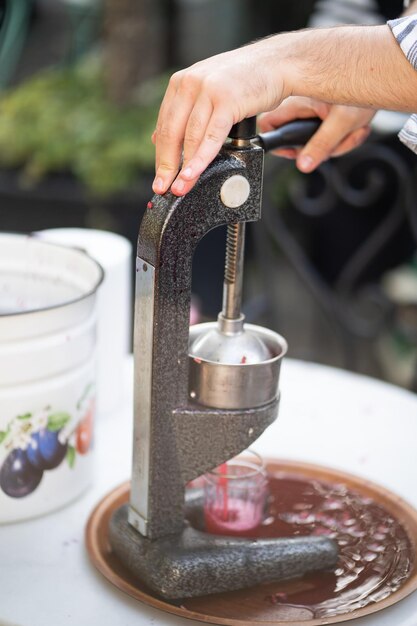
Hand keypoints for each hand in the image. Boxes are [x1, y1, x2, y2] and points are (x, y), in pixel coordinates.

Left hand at [152, 38, 291, 196]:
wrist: (277, 63)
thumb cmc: (246, 80)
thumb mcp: (208, 92)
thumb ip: (186, 113)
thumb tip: (159, 139)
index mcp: (181, 83)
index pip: (164, 125)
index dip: (161, 155)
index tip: (160, 177)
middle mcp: (190, 84)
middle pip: (171, 133)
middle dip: (166, 166)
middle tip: (163, 188)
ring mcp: (207, 91)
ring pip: (189, 138)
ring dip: (183, 168)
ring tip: (179, 188)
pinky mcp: (226, 100)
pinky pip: (211, 137)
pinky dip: (200, 159)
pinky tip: (193, 174)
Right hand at [258, 97, 375, 172]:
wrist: (386, 78)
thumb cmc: (365, 90)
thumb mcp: (342, 123)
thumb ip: (321, 146)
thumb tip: (303, 165)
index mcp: (297, 100)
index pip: (269, 124)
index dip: (276, 142)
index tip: (293, 152)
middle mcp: (302, 103)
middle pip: (296, 138)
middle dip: (318, 147)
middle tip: (335, 144)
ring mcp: (313, 108)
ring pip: (315, 139)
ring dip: (336, 143)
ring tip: (353, 131)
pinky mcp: (324, 111)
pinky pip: (326, 134)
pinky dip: (342, 136)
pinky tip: (355, 128)